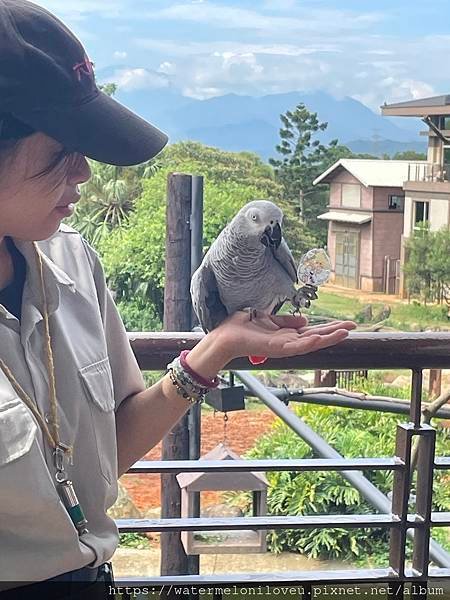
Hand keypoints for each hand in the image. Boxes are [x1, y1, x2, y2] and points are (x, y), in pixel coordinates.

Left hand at [215, 310, 355, 360]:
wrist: (225, 337)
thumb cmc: (242, 327)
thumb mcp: (268, 318)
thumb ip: (286, 320)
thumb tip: (305, 320)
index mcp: (286, 334)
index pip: (312, 331)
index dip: (329, 327)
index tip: (345, 324)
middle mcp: (288, 342)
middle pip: (316, 336)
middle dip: (335, 332)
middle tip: (354, 326)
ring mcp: (284, 347)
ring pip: (311, 343)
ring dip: (328, 338)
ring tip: (346, 332)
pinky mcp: (277, 349)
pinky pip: (297, 347)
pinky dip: (310, 342)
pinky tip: (322, 338)